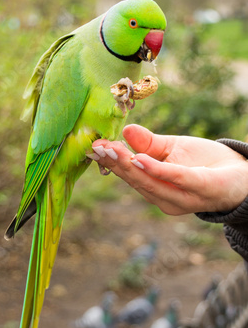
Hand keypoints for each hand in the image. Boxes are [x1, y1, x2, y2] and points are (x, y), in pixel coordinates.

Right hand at [91, 124, 247, 214]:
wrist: (242, 176)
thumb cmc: (205, 164)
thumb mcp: (172, 149)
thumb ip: (148, 144)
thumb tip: (126, 129)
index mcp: (156, 188)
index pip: (130, 174)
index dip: (112, 161)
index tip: (95, 146)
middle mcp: (165, 199)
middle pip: (136, 180)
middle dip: (116, 163)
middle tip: (98, 146)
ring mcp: (182, 198)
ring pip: (150, 182)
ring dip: (129, 166)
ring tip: (112, 150)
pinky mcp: (200, 190)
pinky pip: (175, 179)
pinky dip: (156, 170)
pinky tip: (139, 160)